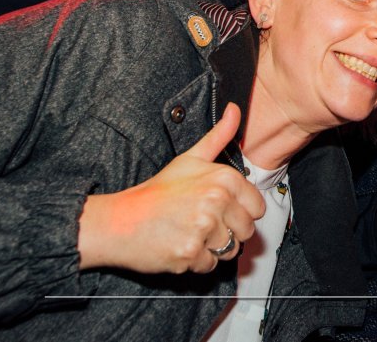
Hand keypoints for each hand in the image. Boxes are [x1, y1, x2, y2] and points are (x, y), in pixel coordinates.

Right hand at [77, 103, 265, 273]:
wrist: (120, 221)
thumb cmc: (156, 192)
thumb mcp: (190, 159)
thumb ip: (218, 136)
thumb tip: (236, 110)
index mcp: (223, 179)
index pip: (257, 208)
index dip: (240, 212)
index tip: (220, 210)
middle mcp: (217, 202)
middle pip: (246, 231)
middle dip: (228, 232)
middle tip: (201, 223)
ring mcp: (204, 229)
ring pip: (231, 250)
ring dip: (213, 248)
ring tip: (190, 233)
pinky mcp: (190, 253)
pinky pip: (210, 266)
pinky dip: (197, 261)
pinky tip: (180, 245)